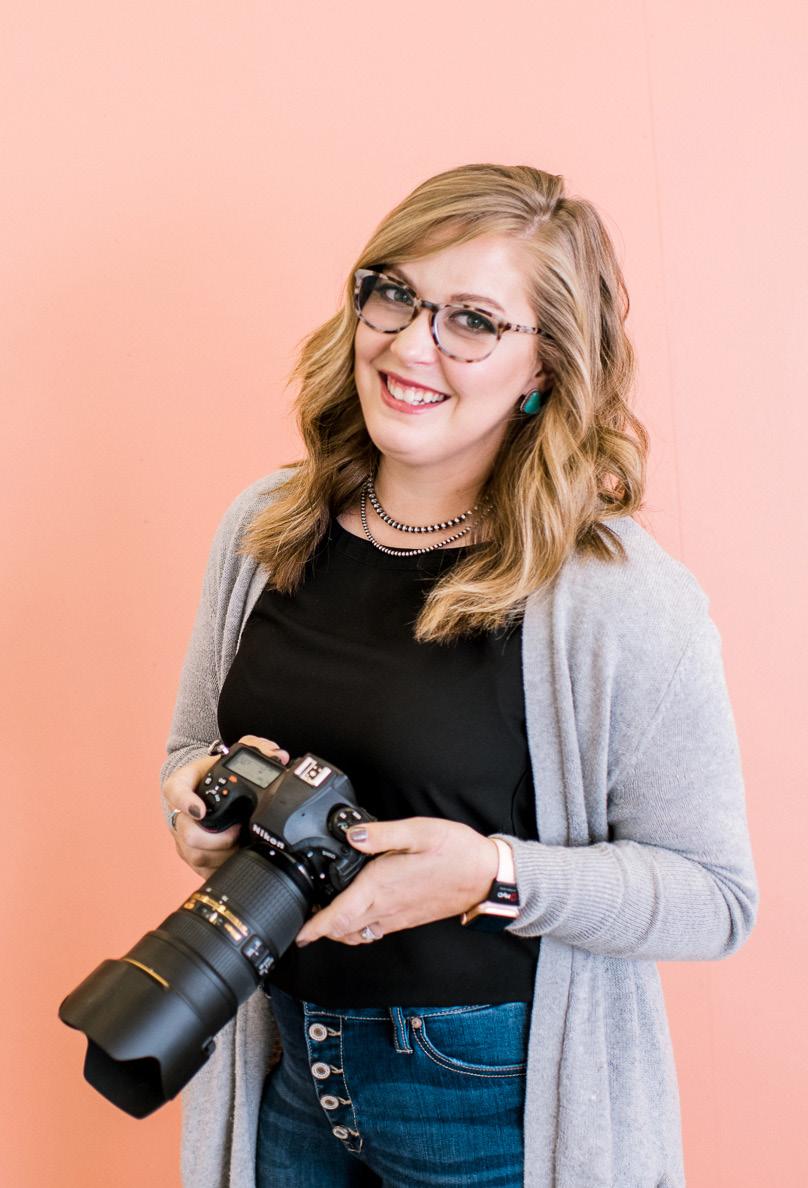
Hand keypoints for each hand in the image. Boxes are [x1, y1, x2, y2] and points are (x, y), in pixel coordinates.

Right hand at [162, 735, 289, 879]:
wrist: (205, 788)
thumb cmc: (216, 773)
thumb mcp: (232, 756)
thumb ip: (256, 747)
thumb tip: (278, 755)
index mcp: (183, 784)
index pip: (175, 790)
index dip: (185, 802)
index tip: (200, 810)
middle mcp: (180, 813)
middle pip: (187, 833)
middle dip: (215, 839)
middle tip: (237, 832)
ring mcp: (184, 837)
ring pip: (196, 855)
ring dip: (222, 854)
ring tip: (241, 844)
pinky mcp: (191, 855)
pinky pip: (202, 869)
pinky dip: (222, 866)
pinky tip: (237, 857)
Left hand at [294, 817, 499, 946]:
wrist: (486, 876)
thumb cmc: (456, 852)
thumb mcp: (419, 831)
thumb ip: (382, 834)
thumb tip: (352, 834)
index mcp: (382, 887)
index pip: (339, 916)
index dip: (314, 927)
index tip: (297, 932)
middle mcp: (386, 908)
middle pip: (342, 930)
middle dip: (319, 929)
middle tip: (303, 917)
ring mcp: (397, 917)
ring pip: (357, 933)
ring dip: (336, 929)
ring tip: (323, 915)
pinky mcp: (406, 919)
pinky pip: (374, 930)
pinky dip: (356, 927)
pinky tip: (355, 910)